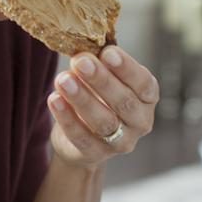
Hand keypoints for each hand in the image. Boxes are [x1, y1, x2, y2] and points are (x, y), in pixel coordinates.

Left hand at [47, 45, 158, 167]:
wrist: (82, 136)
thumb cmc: (97, 96)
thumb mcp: (103, 77)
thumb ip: (99, 63)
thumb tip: (84, 46)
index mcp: (147, 98)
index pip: (143, 83)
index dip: (127, 68)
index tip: (107, 52)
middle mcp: (140, 122)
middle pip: (124, 102)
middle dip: (101, 80)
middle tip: (81, 61)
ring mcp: (120, 142)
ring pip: (103, 121)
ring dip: (82, 98)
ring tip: (63, 79)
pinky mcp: (95, 155)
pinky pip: (81, 137)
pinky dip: (67, 118)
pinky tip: (54, 99)